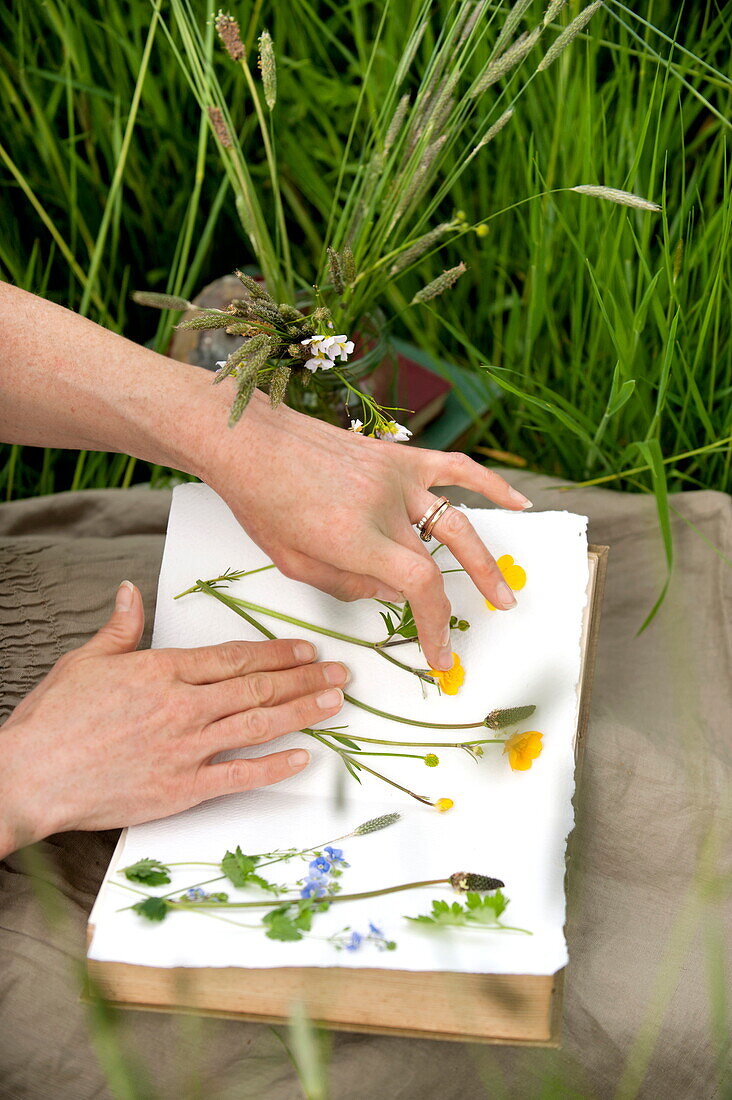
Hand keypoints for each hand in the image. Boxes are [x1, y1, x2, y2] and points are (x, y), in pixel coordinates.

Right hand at [0, 581, 347, 856]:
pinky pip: (240, 776)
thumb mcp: (85, 661)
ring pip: (258, 725)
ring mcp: (186, 748)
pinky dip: (274, 767)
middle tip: (340, 673)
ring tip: (335, 703)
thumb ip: (120, 628)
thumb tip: (129, 591)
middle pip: (256, 687)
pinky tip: (303, 757)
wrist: (30, 777)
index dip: (275, 651)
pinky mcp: (182, 788)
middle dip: (303, 678)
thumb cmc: (54, 720)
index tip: (305, 648)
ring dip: (302, 712)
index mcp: (162, 670)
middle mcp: (182, 706)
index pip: (233, 656)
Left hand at [205, 394, 530, 671]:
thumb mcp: (295, 563)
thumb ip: (348, 584)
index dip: (434, 624)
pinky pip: (455, 468)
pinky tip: (517, 503)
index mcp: (356, 538)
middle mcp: (384, 507)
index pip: (418, 587)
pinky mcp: (397, 456)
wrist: (249, 440)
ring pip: (457, 522)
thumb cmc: (261, 502)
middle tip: (470, 632)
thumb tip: (390, 591)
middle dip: (455, 605)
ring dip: (485, 563)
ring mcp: (396, 477)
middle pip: (435, 563)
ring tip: (504, 594)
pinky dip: (491, 485)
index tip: (437, 653)